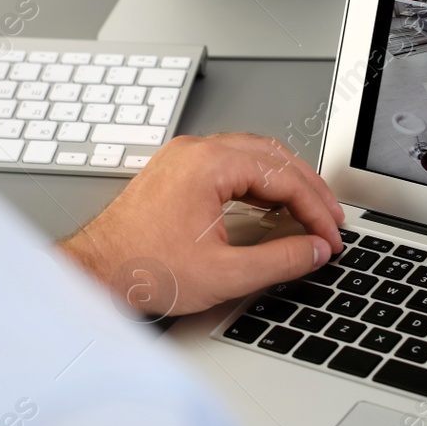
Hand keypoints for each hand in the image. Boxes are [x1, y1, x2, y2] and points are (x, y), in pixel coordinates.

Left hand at [58, 133, 344, 317]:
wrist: (95, 272)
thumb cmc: (142, 268)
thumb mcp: (224, 274)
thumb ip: (280, 260)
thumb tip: (315, 251)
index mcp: (210, 165)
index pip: (284, 177)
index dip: (316, 209)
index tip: (331, 236)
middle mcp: (197, 151)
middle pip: (274, 157)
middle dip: (309, 190)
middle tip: (331, 221)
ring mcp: (185, 158)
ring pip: (255, 156)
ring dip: (286, 183)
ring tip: (309, 213)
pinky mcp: (178, 172)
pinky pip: (232, 164)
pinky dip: (260, 183)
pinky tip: (271, 207)